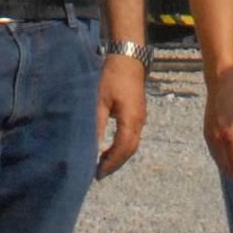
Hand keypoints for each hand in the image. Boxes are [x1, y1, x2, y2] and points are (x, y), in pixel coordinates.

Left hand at [95, 52, 147, 178]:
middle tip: (99, 173)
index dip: (111, 162)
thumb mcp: (100, 100)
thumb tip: (92, 145)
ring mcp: (141, 118)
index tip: (98, 172)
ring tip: (102, 163)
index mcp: (131, 119)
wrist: (128, 59)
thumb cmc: (112, 77)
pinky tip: (110, 147)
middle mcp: (139, 121)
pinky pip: (132, 136)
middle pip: (130, 150)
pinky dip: (122, 146)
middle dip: (115, 163)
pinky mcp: (138, 114)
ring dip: (119, 155)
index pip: (123, 148)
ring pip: (132, 144)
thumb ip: (97, 123)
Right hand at [202, 73, 232, 194]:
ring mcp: (210, 137)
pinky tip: (229, 167)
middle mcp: (217, 138)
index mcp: (230, 135)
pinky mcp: (207, 134)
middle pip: (228, 166)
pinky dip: (223, 164)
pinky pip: (215, 154)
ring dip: (230, 173)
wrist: (220, 85)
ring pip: (219, 162)